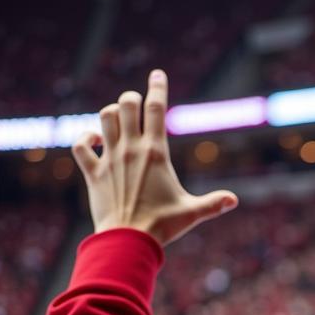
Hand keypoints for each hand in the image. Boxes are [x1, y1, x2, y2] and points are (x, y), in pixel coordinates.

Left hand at [72, 70, 237, 246]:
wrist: (129, 240)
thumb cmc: (162, 226)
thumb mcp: (191, 213)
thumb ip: (213, 204)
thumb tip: (234, 200)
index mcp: (156, 153)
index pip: (155, 107)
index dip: (157, 86)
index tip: (157, 73)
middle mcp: (131, 149)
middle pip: (127, 104)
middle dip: (132, 99)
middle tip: (137, 106)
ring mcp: (110, 159)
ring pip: (105, 118)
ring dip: (112, 113)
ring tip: (119, 120)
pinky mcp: (94, 172)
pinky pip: (80, 145)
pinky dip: (85, 138)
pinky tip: (94, 140)